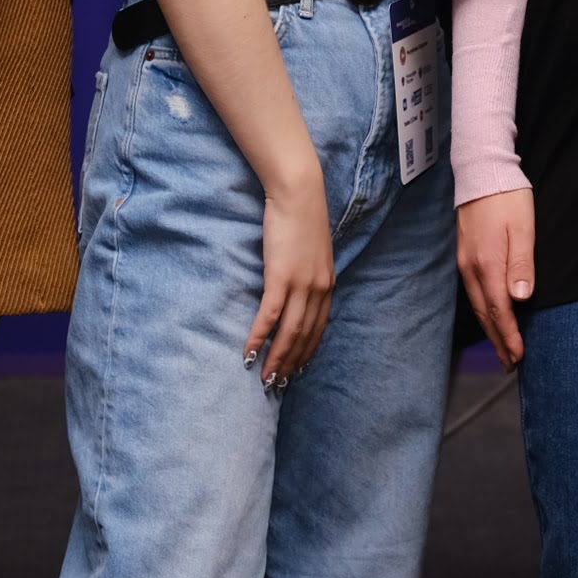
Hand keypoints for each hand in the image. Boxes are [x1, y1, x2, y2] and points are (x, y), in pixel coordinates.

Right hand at [248, 183, 336, 386]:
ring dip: (277, 358)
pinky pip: (270, 316)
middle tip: (279, 384)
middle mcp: (319, 289)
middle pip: (305, 336)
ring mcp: (301, 284)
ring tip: (266, 377)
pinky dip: (260, 337)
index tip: (299, 369)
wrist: (299, 193)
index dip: (308, 351)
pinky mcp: (281, 277)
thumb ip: (310, 273)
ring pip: (290, 332)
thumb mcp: (314, 251)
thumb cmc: (302, 218)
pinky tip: (250, 353)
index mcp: (327, 284)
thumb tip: (299, 289)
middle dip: (292, 363)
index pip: (320, 328)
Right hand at [458, 189, 535, 367]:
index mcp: (488, 263)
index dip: (509, 335)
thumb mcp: (523, 227)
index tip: (519, 356)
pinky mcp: (465, 256)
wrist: (481, 170)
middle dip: (498, 341)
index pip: (499, 310)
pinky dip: (483, 311)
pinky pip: (473, 293)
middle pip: (484, 314)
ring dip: (490, 329)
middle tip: (511, 364)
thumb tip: (519, 299)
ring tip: (502, 349)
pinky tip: (490, 316)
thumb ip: (521, 263)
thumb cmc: (507, 197)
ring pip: (477, 305)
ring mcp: (465, 263)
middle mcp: (471, 268)